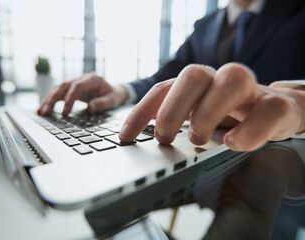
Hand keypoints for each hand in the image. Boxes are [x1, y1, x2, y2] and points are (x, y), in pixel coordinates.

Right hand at [37, 72, 127, 114]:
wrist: (114, 90)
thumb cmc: (113, 95)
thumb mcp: (112, 100)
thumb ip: (102, 103)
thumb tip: (90, 108)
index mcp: (92, 79)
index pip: (77, 87)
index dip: (70, 99)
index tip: (65, 112)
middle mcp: (81, 78)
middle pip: (64, 86)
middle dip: (53, 99)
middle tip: (45, 112)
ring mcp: (75, 82)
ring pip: (58, 88)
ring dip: (48, 99)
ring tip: (41, 111)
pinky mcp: (71, 88)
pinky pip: (58, 92)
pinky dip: (50, 99)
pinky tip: (42, 108)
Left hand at [119, 63, 304, 150]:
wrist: (275, 111)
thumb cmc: (227, 116)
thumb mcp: (195, 117)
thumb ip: (172, 123)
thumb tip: (136, 141)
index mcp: (197, 84)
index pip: (163, 88)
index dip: (141, 111)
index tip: (125, 137)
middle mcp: (220, 79)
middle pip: (193, 74)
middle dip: (172, 108)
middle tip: (163, 137)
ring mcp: (251, 89)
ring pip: (232, 79)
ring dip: (207, 113)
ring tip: (196, 139)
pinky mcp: (276, 105)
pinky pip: (268, 110)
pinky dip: (248, 130)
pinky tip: (232, 142)